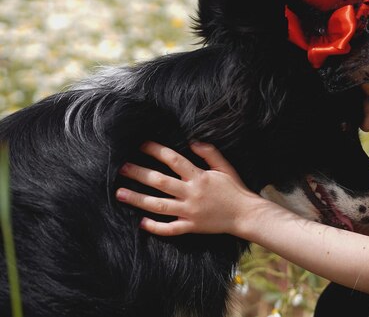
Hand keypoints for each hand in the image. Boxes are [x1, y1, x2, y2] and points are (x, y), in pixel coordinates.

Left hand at [116, 141, 257, 235]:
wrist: (246, 215)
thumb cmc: (236, 190)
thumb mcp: (225, 167)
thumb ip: (209, 153)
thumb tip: (192, 141)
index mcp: (199, 177)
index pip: (174, 160)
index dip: (156, 151)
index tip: (141, 145)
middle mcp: (191, 194)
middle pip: (160, 182)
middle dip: (139, 174)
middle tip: (121, 168)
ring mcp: (190, 212)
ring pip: (158, 206)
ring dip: (138, 199)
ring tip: (120, 193)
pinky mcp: (191, 227)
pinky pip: (170, 229)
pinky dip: (155, 227)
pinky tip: (141, 222)